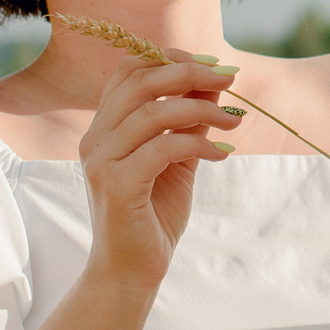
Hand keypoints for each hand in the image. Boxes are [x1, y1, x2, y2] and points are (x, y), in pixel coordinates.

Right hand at [77, 54, 241, 295]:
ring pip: (155, 112)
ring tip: (234, 123)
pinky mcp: (115, 185)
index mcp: (105, 127)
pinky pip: (163, 148)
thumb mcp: (177, 159)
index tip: (213, 65)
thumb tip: (216, 82)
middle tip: (229, 80)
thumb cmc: (153, 215)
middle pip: (140, 81)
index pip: (129, 71)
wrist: (131, 272)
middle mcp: (95, 138)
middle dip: (190, 73)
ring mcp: (101, 161)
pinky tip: (222, 155)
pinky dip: (199, 144)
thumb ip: (189, 121)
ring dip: (204, 110)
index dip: (171, 58)